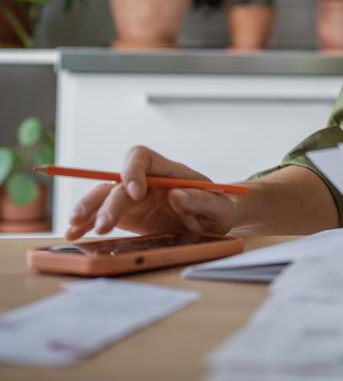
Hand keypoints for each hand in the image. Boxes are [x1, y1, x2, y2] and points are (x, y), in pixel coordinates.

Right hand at [65, 146, 239, 239]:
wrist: (217, 219)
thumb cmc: (220, 206)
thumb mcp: (220, 205)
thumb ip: (201, 199)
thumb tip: (176, 193)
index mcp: (168, 170)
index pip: (141, 157)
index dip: (133, 171)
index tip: (137, 192)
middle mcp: (146, 181)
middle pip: (117, 182)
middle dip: (108, 203)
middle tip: (104, 227)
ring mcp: (134, 199)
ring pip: (103, 196)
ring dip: (88, 210)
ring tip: (75, 228)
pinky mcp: (128, 216)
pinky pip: (102, 215)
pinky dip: (86, 222)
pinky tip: (74, 233)